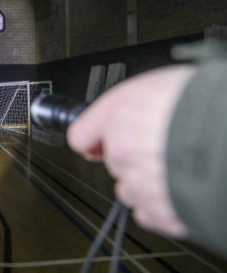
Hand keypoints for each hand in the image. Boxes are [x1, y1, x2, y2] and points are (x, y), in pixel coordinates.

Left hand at [66, 65, 194, 237]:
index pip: (81, 135)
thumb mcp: (171, 84)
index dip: (93, 139)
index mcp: (120, 113)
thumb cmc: (213, 106)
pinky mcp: (159, 210)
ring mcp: (139, 182)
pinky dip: (162, 206)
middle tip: (164, 147)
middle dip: (133, 157)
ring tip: (178, 168)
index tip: (97, 143)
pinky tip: (181, 189)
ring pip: (129, 188)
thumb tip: (146, 110)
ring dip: (147, 183)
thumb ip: (143, 104)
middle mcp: (122, 149)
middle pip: (113, 161)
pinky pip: (148, 213)